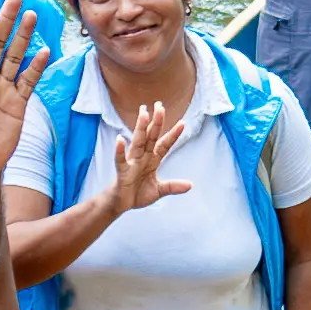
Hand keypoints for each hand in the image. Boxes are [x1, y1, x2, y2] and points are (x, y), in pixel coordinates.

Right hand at [104, 98, 192, 213]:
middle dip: (156, 122)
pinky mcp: (122, 171)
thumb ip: (173, 186)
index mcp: (152, 160)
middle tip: (160, 106)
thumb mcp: (158, 191)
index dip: (173, 135)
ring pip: (137, 142)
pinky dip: (120, 150)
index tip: (183, 123)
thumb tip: (190, 185)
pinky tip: (120, 139)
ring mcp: (132, 162)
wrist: (120, 204)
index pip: (164, 145)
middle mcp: (142, 157)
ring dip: (140, 128)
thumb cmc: (137, 194)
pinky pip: (121, 159)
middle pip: (150, 137)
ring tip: (143, 114)